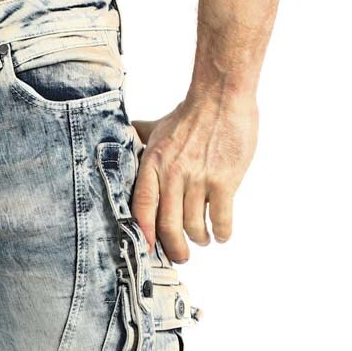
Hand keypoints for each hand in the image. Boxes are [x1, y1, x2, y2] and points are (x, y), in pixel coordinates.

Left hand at [131, 94, 258, 261]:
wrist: (222, 94)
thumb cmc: (192, 113)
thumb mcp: (159, 129)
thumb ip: (143, 140)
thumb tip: (127, 138)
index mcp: (153, 165)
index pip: (141, 208)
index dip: (143, 235)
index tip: (148, 251)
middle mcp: (173, 175)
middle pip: (168, 226)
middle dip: (176, 249)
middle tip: (182, 256)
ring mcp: (198, 179)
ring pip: (194, 225)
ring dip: (200, 239)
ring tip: (204, 239)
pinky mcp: (224, 180)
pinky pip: (221, 217)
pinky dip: (222, 232)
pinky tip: (222, 234)